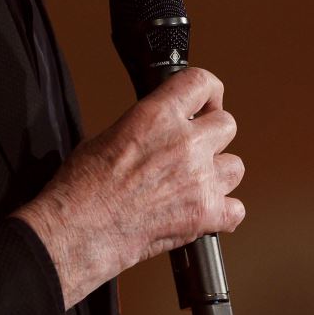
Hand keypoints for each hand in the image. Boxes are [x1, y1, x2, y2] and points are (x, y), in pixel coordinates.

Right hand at [17, 67, 244, 307]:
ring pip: (235, 167)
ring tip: (194, 186)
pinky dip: (223, 214)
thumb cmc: (81, 189)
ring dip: (218, 175)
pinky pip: (236, 210)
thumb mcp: (108, 136)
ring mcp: (199, 178)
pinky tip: (204, 213)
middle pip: (227, 125)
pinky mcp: (204, 213)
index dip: (209, 92)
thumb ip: (146, 128)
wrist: (77, 231)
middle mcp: (184, 143)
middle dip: (212, 137)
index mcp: (157, 116)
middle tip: (195, 151)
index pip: (202, 83)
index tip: (207, 103)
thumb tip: (159, 131)